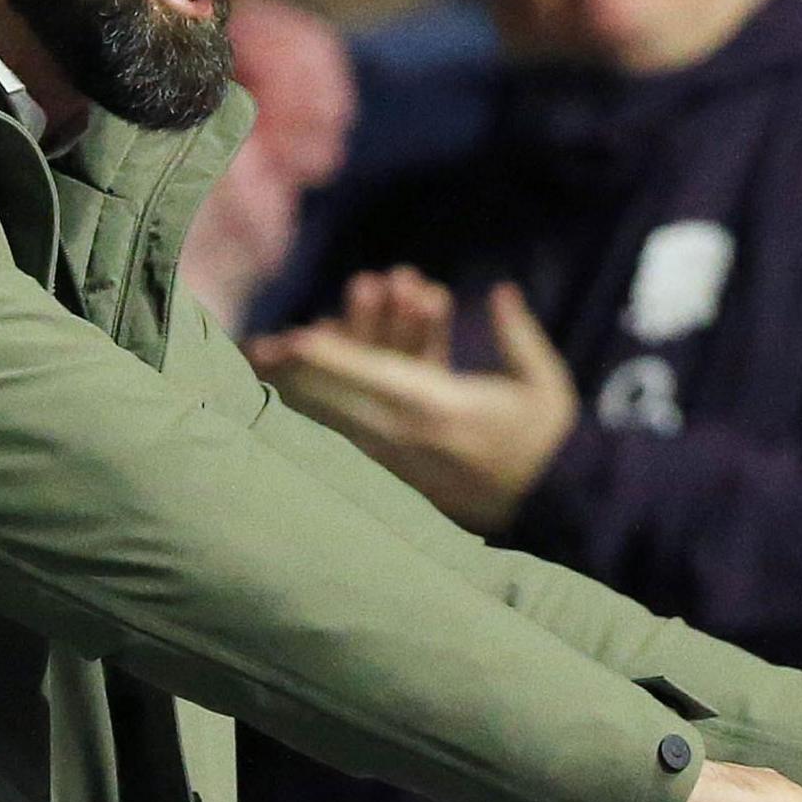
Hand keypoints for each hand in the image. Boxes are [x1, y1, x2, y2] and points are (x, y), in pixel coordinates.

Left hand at [251, 274, 577, 531]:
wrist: (550, 511)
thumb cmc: (549, 444)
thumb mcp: (544, 386)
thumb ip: (517, 335)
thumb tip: (500, 290)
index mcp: (440, 407)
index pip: (373, 374)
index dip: (329, 354)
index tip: (289, 338)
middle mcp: (408, 435)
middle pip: (336, 398)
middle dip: (294, 372)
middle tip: (251, 350)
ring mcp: (397, 459)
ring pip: (335, 420)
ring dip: (303, 392)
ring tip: (265, 369)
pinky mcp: (397, 475)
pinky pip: (349, 440)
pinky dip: (324, 417)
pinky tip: (299, 403)